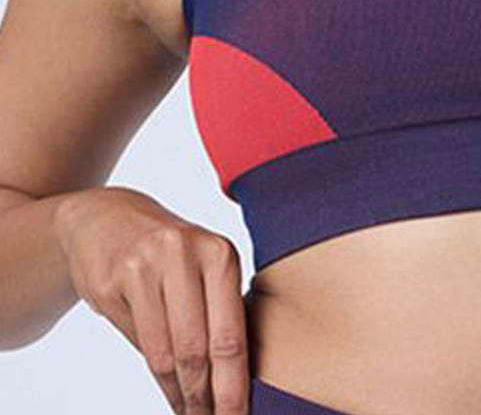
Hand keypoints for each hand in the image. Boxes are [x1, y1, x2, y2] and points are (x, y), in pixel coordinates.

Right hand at [53, 185, 247, 413]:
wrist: (108, 218)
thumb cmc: (172, 253)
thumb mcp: (204, 265)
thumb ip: (220, 309)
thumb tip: (239, 376)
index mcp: (220, 253)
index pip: (230, 333)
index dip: (233, 385)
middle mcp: (184, 255)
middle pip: (197, 349)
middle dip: (206, 398)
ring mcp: (143, 267)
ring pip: (165, 353)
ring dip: (179, 394)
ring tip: (191, 414)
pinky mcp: (110, 283)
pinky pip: (137, 343)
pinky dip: (155, 375)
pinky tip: (167, 390)